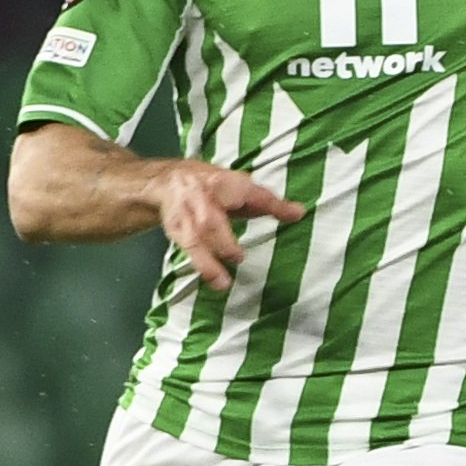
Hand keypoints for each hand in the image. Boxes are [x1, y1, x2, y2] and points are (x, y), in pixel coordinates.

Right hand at [152, 158, 305, 290]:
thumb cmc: (212, 187)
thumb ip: (267, 203)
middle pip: (212, 221)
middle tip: (238, 258)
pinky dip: (201, 265)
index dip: (273, 204)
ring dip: (209, 263)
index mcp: (224, 182)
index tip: (295, 214)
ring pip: (195, 239)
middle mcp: (202, 196)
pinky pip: (188, 249)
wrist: (167, 182)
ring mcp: (185, 215)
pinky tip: (214, 280)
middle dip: (224, 242)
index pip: (252, 193)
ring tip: (223, 283)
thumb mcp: (239, 188)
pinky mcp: (175, 230)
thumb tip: (299, 214)